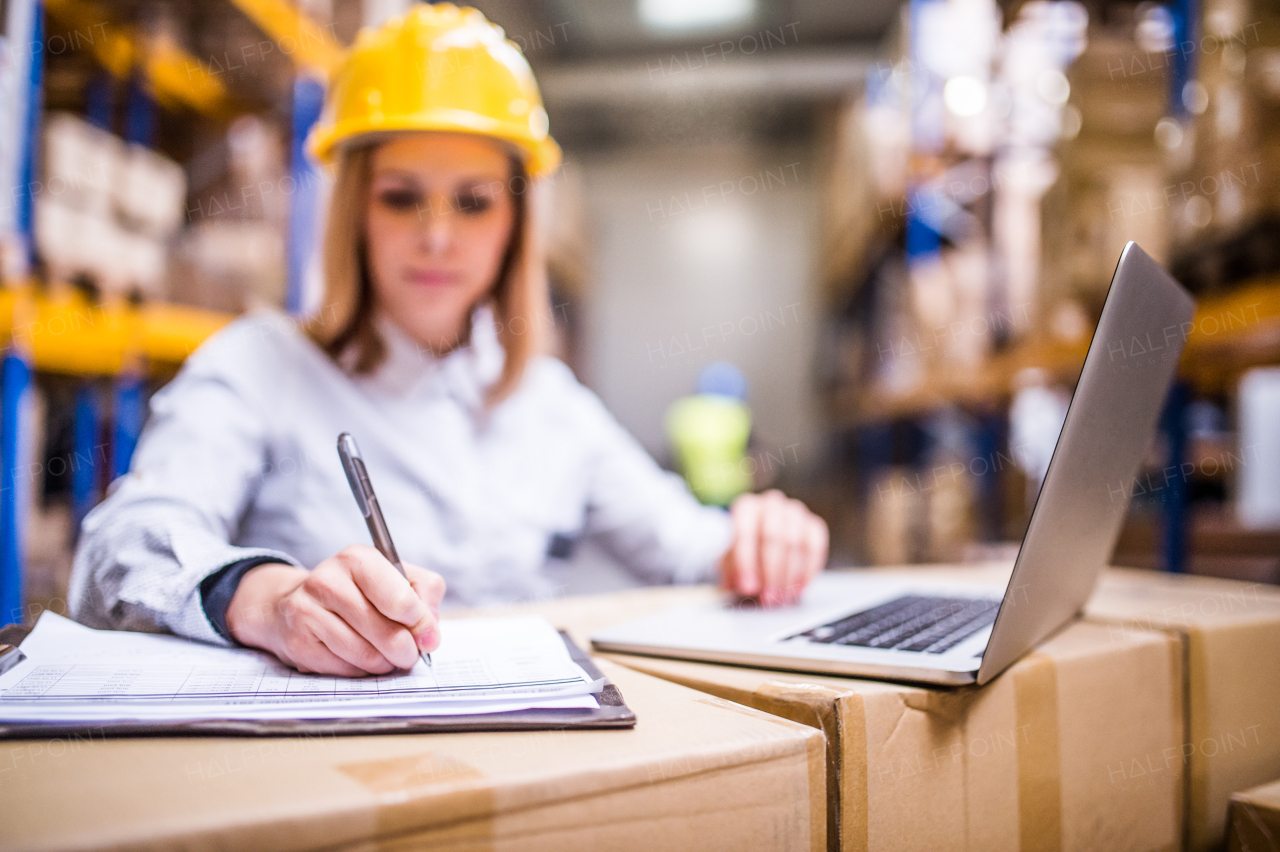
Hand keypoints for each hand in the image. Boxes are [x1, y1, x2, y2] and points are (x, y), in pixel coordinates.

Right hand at [225, 544, 445, 675]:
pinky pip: (346, 670)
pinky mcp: (298, 643)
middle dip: (407, 650)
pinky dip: (362, 670)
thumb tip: (430, 635)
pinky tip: (359, 656)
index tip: (425, 632)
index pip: (402, 600)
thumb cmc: (361, 591)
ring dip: (386, 663)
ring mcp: (307, 612)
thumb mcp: (398, 578)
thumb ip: (426, 595)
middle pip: (388, 634)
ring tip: (386, 654)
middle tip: (409, 652)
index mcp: (358, 559)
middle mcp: (328, 581)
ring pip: (368, 656)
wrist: (301, 603)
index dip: (420, 623)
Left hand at [719, 489, 827, 605]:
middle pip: (773, 537)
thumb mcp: (730, 559)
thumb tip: (742, 586)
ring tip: (781, 598)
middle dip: (770, 572)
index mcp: (746, 507)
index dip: (746, 563)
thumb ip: (733, 570)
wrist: (761, 540)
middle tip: (767, 597)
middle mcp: (771, 504)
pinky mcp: (814, 525)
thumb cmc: (743, 551)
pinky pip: (815, 548)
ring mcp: (795, 512)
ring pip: (795, 543)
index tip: (747, 587)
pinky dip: (807, 571)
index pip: (745, 532)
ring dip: (789, 575)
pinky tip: (798, 589)